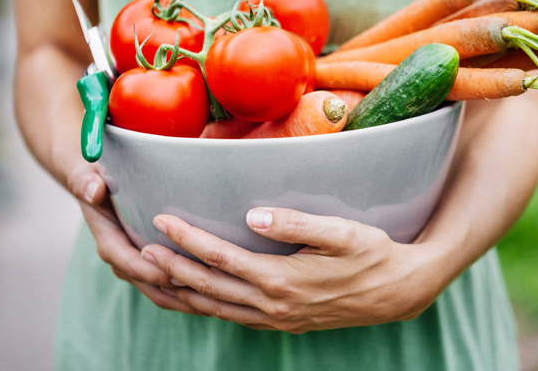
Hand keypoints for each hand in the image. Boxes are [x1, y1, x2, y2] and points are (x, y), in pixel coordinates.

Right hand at [67, 163, 204, 315]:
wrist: (94, 186)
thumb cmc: (96, 177)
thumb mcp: (88, 174)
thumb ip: (85, 181)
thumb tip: (93, 190)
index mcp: (109, 240)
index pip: (129, 263)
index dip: (152, 271)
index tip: (176, 275)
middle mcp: (122, 258)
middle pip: (149, 284)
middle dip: (176, 292)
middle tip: (207, 292)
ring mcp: (136, 264)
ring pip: (161, 292)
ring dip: (185, 299)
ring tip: (216, 300)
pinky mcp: (150, 263)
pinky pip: (168, 286)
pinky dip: (188, 294)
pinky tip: (214, 295)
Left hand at [141, 208, 444, 332]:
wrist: (396, 292)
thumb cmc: (371, 254)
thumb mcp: (341, 233)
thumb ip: (295, 224)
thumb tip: (252, 214)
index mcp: (282, 279)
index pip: (221, 257)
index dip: (188, 238)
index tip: (162, 219)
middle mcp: (273, 305)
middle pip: (209, 287)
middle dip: (171, 268)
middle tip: (140, 250)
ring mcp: (276, 319)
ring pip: (215, 309)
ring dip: (181, 293)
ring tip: (153, 276)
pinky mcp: (282, 322)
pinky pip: (232, 317)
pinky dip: (206, 306)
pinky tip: (195, 295)